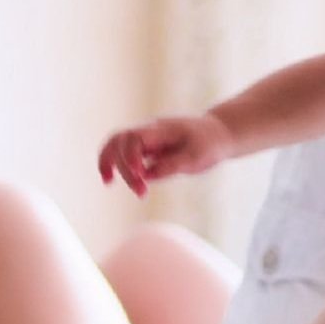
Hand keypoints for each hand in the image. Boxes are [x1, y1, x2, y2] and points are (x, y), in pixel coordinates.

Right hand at [97, 113, 236, 196]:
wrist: (217, 134)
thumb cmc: (209, 145)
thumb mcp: (196, 158)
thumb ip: (172, 165)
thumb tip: (147, 175)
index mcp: (162, 130)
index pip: (134, 137)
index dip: (131, 157)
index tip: (140, 177)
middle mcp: (149, 131)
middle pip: (120, 141)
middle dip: (124, 168)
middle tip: (141, 193)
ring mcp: (146, 138)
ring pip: (116, 144)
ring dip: (109, 162)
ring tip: (107, 182)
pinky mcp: (146, 148)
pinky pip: (122, 153)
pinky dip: (114, 165)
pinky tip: (110, 180)